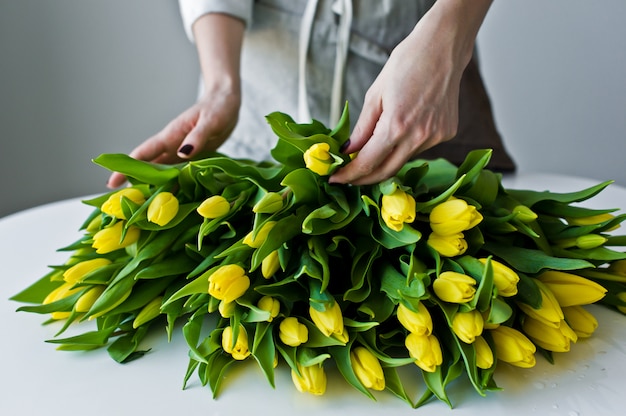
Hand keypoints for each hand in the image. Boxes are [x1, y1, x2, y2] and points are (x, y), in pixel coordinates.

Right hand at [107, 12, 244, 188]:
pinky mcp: (192, 158)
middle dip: (134, 183)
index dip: (126, 167)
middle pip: (147, 167)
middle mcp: (172, 146)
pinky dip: (173, 185)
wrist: (227, 103)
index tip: (111, 182)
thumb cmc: (219, 108)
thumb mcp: (210, 122)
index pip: (143, 154)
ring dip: (153, 188)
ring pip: (162, 173)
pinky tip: (172, 199)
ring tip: (143, 208)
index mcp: (171, 136)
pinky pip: (179, 174)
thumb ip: (196, 138)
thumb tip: (182, 154)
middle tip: (123, 205)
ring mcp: (181, 153)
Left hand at [329, 0, 491, 185]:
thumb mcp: (375, 94)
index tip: (335, 179)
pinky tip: (402, 129)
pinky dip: (404, 146)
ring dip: (385, 160)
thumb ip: (362, 128)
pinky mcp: (446, 133)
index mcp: (396, 126)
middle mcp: (418, 137)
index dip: (349, 175)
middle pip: (386, 172)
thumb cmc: (405, 64)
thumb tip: (348, 152)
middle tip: (347, 178)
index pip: (367, 163)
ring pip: (403, 160)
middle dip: (364, 179)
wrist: (442, 48)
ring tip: (371, 150)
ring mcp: (435, 137)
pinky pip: (419, 148)